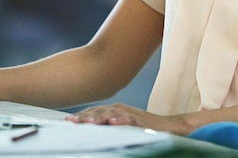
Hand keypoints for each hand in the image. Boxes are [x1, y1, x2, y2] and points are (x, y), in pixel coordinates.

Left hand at [65, 103, 187, 134]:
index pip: (94, 111)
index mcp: (115, 110)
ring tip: (87, 122)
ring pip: (111, 114)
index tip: (67, 120)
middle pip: (99, 111)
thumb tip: (93, 128)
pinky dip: (120, 120)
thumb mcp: (123, 124)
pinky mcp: (140, 120)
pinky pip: (129, 119)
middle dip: (84, 116)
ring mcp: (130, 114)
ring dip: (98, 117)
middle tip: (70, 121)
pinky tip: (112, 122)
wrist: (169, 127)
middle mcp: (120, 109)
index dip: (81, 115)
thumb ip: (109, 124)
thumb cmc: (145, 127)